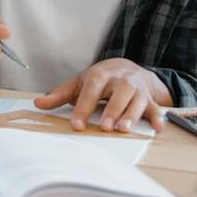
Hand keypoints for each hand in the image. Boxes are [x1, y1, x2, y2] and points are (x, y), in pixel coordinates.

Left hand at [34, 58, 171, 132]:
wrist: (130, 68)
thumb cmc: (102, 79)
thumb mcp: (80, 83)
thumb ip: (60, 94)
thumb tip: (38, 103)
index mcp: (100, 76)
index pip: (91, 90)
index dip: (83, 107)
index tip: (77, 125)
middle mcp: (120, 80)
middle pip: (118, 92)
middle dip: (112, 109)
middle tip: (105, 127)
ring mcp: (136, 89)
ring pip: (137, 99)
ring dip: (131, 114)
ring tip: (124, 129)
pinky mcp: (149, 98)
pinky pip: (155, 107)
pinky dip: (158, 117)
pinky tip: (157, 128)